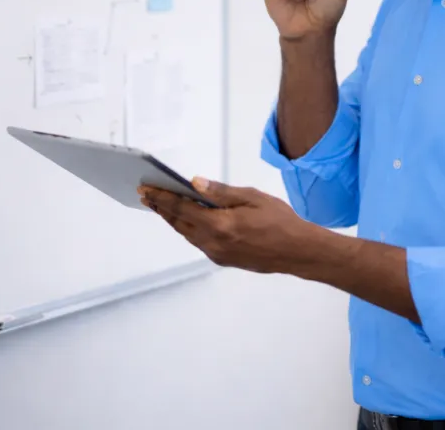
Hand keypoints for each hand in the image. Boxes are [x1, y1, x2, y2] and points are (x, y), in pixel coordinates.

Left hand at [138, 179, 315, 273]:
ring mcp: (216, 254)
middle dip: (161, 208)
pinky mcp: (222, 260)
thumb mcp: (252, 198)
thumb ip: (221, 192)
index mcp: (219, 225)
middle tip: (146, 194)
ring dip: (172, 219)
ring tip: (161, 205)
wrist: (297, 251)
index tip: (146, 188)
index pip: (181, 208)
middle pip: (178, 223)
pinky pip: (198, 241)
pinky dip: (187, 228)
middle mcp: (213, 243)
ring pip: (186, 234)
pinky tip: (186, 219)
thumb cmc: (280, 221)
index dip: (161, 197)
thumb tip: (194, 183)